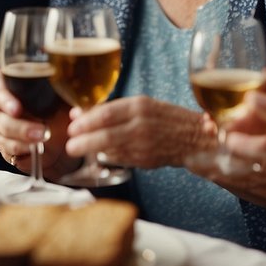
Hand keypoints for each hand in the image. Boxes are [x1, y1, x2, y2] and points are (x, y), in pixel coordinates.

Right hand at [0, 68, 71, 174]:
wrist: (62, 137)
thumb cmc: (60, 111)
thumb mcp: (62, 97)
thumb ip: (62, 91)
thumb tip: (71, 97)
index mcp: (6, 80)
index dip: (4, 97)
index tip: (18, 109)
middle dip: (19, 127)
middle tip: (42, 132)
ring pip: (2, 136)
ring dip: (24, 141)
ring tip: (44, 141)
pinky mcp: (0, 146)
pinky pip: (8, 151)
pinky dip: (24, 152)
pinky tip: (37, 149)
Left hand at [64, 95, 209, 169]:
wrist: (195, 137)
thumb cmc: (166, 117)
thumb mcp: (141, 106)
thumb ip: (112, 110)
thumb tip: (79, 114)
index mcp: (140, 105)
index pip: (106, 113)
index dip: (86, 121)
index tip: (72, 124)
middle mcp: (142, 124)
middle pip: (106, 133)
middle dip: (84, 140)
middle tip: (70, 144)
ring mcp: (144, 144)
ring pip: (111, 148)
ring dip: (92, 150)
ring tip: (77, 149)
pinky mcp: (146, 159)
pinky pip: (120, 158)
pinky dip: (107, 156)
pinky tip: (99, 154)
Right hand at [223, 67, 265, 191]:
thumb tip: (251, 99)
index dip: (248, 90)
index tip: (228, 99)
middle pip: (263, 104)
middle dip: (241, 113)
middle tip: (219, 121)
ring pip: (264, 126)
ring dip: (243, 131)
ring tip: (221, 136)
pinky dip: (254, 146)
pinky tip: (236, 147)